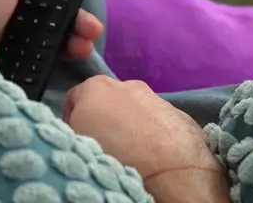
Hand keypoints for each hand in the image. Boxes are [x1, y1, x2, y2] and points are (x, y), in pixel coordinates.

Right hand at [63, 76, 221, 179]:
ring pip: (136, 109)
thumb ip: (75, 127)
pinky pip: (159, 121)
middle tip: (106, 147)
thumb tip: (79, 130)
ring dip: (132, 126)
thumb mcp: (77, 141)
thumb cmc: (113, 155)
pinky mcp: (179, 112)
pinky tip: (155, 155)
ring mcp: (155, 96)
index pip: (74, 99)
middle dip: (105, 119)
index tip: (79, 139)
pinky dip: (155, 133)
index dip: (73, 121)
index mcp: (95, 87)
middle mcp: (126, 84)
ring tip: (133, 154)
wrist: (168, 169)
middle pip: (108, 101)